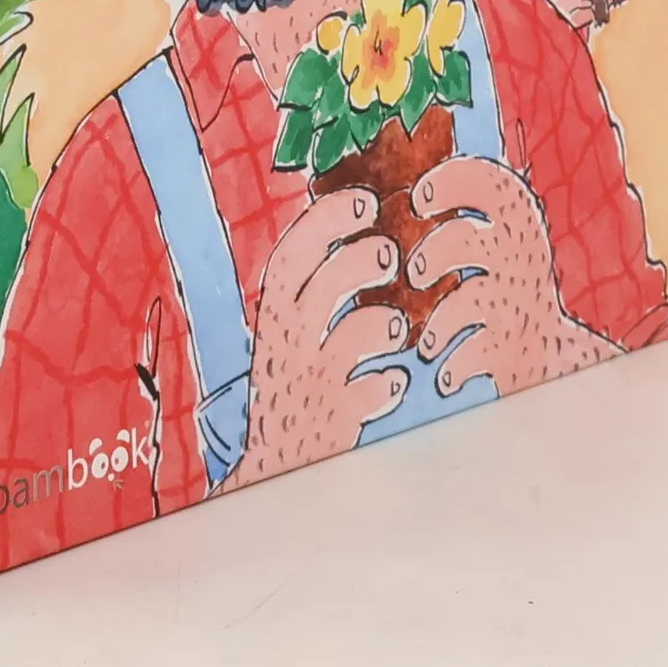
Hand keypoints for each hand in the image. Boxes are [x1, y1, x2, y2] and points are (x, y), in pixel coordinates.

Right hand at [223, 187, 407, 488]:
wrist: (272, 466)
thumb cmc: (294, 382)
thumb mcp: (288, 334)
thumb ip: (314, 291)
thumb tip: (364, 230)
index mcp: (274, 316)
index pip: (290, 255)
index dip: (327, 222)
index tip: (365, 200)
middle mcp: (288, 344)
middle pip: (321, 287)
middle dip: (358, 261)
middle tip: (389, 255)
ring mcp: (312, 381)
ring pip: (349, 337)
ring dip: (381, 323)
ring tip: (395, 329)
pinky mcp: (334, 419)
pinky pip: (368, 392)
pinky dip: (387, 384)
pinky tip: (393, 383)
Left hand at [405, 156, 617, 397]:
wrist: (558, 360)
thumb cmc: (514, 295)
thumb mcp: (504, 248)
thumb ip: (474, 222)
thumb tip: (414, 190)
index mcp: (523, 230)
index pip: (497, 186)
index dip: (454, 182)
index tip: (419, 199)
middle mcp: (524, 264)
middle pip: (472, 241)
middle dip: (436, 252)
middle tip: (418, 273)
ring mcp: (520, 308)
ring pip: (472, 298)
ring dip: (442, 318)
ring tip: (428, 341)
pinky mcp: (515, 352)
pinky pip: (477, 354)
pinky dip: (455, 368)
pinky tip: (446, 377)